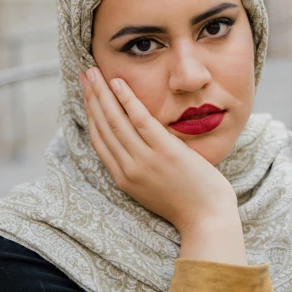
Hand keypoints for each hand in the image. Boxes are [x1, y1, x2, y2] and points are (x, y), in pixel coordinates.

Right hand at [80, 67, 245, 263]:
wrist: (207, 219)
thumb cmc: (186, 203)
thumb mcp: (153, 188)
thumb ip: (140, 167)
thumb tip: (134, 144)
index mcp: (124, 178)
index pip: (99, 141)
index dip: (90, 115)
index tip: (86, 95)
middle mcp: (128, 168)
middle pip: (102, 127)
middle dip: (91, 98)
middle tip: (84, 75)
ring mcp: (145, 160)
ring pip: (115, 121)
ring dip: (102, 94)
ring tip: (93, 72)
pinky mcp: (164, 152)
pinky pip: (140, 121)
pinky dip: (126, 100)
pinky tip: (118, 83)